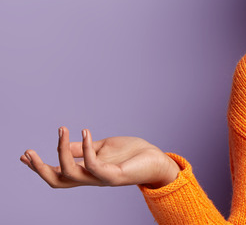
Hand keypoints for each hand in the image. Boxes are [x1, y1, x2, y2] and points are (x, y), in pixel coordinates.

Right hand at [20, 127, 179, 188]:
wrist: (157, 160)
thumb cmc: (132, 154)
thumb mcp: (102, 148)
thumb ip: (83, 149)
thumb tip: (63, 145)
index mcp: (86, 172)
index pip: (57, 173)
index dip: (39, 167)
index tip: (22, 156)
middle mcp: (90, 178)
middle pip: (57, 180)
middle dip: (40, 168)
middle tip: (28, 152)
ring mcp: (101, 178)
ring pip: (70, 173)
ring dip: (61, 152)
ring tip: (61, 130)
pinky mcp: (114, 176)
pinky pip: (93, 165)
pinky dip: (86, 148)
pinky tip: (85, 131)